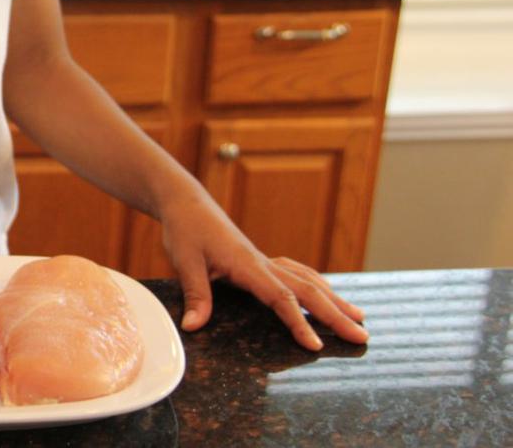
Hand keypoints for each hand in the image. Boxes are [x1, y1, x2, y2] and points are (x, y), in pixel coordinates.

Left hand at [157, 178, 367, 350]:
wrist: (186, 202)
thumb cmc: (185, 229)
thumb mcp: (184, 261)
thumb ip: (195, 294)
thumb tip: (193, 327)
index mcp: (247, 264)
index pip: (281, 297)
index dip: (300, 322)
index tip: (317, 345)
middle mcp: (263, 262)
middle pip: (307, 290)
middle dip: (336, 315)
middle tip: (363, 337)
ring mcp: (264, 260)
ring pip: (308, 280)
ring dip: (334, 300)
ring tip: (359, 318)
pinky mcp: (260, 260)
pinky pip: (297, 272)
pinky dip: (317, 284)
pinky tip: (327, 293)